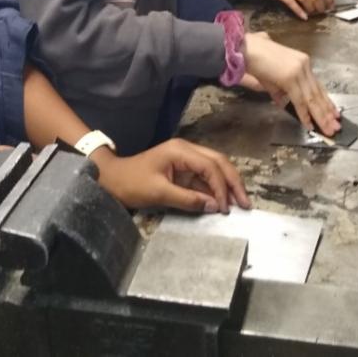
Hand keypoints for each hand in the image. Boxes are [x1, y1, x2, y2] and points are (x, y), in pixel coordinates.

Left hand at [94, 139, 250, 213]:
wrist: (112, 179)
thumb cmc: (132, 183)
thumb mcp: (159, 193)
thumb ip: (188, 199)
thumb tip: (214, 206)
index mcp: (180, 150)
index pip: (210, 167)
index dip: (221, 188)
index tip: (225, 208)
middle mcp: (187, 150)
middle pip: (218, 162)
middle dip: (233, 182)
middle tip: (245, 203)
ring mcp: (186, 159)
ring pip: (214, 169)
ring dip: (227, 186)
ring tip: (239, 204)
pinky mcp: (183, 170)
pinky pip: (204, 178)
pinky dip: (215, 189)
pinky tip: (223, 203)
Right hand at [243, 32, 340, 135]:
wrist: (245, 49)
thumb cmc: (255, 58)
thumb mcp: (272, 77)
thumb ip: (280, 90)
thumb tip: (283, 102)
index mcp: (302, 62)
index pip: (317, 86)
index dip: (326, 101)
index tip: (333, 113)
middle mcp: (304, 65)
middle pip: (318, 93)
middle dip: (327, 112)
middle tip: (336, 127)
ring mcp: (298, 71)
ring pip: (312, 99)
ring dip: (321, 117)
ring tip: (329, 129)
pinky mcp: (290, 78)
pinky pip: (300, 101)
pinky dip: (305, 114)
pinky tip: (310, 125)